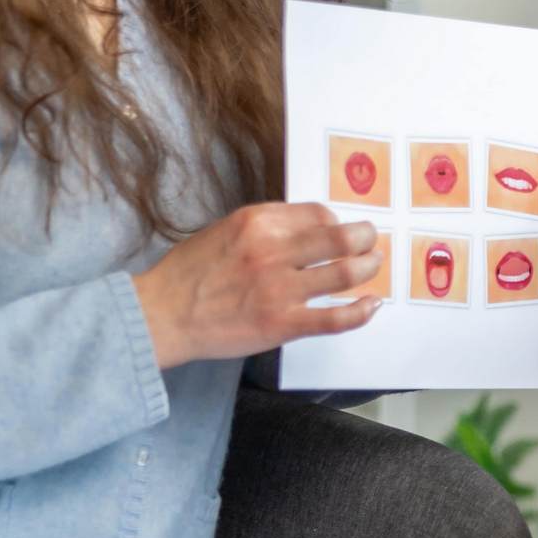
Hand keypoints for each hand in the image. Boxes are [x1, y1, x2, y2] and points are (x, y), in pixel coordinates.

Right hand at [128, 203, 383, 367]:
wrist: (163, 315)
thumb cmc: (190, 274)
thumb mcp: (224, 230)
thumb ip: (265, 227)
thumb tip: (308, 228)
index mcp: (257, 222)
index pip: (317, 213)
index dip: (337, 220)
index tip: (342, 229)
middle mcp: (273, 251)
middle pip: (340, 238)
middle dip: (365, 237)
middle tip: (373, 241)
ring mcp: (280, 289)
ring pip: (344, 273)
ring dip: (368, 267)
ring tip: (374, 265)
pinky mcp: (283, 324)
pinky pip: (335, 318)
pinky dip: (361, 311)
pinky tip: (372, 305)